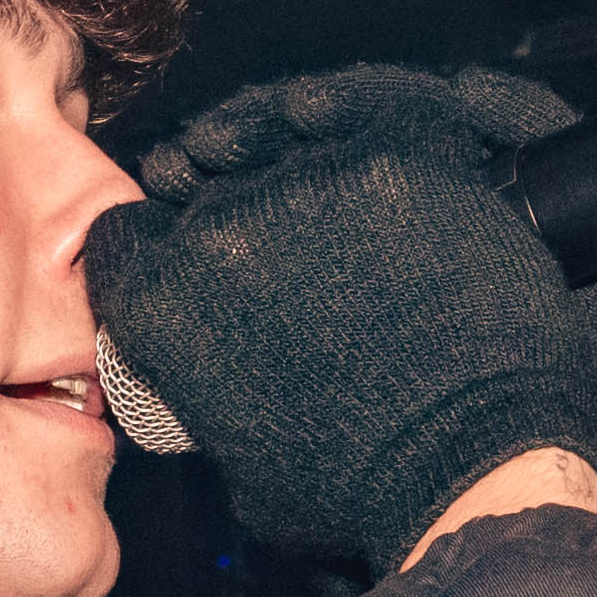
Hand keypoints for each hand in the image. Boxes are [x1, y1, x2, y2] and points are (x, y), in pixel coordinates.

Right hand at [85, 64, 596, 570]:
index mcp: (160, 301)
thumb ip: (206, 384)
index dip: (160, 241)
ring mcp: (306, 186)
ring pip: (289, 146)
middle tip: (288, 249)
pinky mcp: (392, 159)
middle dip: (239, 214)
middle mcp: (218, 231)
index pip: (129, 231)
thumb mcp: (233, 454)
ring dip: (306, 166)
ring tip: (331, 190)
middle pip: (212, 191)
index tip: (188, 248)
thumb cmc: (359, 487)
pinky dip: (368, 113)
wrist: (467, 471)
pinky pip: (372, 109)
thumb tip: (220, 363)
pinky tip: (359, 125)